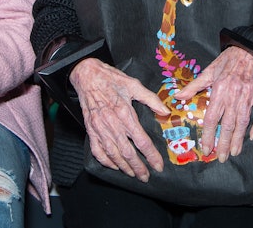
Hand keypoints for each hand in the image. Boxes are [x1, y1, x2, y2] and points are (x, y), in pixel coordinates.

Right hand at [69, 58, 169, 181]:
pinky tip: (113, 165)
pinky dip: (105, 161)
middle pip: (127, 152)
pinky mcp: (90, 129)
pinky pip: (97, 150)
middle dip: (138, 167)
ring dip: (123, 167)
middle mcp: (111, 124)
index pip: (141, 140)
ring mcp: (99, 128)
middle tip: (146, 177)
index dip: (151, 155)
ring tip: (132, 174)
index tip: (158, 165)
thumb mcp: (134, 84)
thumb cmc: (111, 79)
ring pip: (112, 154)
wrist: (87, 75)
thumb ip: (151, 99)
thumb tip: (165, 111)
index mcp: (124, 113)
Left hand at [174, 46, 252, 162]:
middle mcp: (234, 96)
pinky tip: (252, 136)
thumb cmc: (226, 61)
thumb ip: (193, 86)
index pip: (212, 118)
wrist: (247, 50)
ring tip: (234, 152)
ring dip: (239, 139)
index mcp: (219, 90)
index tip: (206, 148)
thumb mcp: (208, 71)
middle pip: (228, 125)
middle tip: (221, 158)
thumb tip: (178, 97)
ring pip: (243, 122)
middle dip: (223, 143)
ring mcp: (248, 96)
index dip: (208, 135)